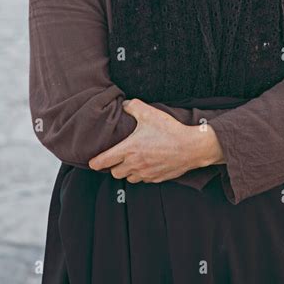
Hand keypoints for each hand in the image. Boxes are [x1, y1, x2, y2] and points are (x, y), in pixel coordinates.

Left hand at [88, 98, 207, 183]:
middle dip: (113, 166)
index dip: (95, 162)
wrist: (191, 147)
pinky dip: (141, 173)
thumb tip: (125, 104)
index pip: (103, 161)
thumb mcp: (149, 113)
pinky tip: (147, 164)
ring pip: (128, 178)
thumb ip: (133, 106)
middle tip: (117, 157)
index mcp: (129, 150)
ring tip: (132, 160)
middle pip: (114, 172)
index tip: (92, 162)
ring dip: (127, 171)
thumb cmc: (169, 130)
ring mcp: (146, 173)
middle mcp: (134, 164)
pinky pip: (143, 179)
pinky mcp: (156, 178)